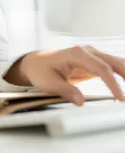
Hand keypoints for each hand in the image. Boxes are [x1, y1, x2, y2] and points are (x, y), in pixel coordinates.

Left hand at [5, 46, 124, 104]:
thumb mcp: (49, 82)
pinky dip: (122, 74)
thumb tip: (80, 101)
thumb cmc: (41, 70)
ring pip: (116, 62)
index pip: (101, 68)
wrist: (36, 63)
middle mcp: (87, 52)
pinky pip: (112, 67)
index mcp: (76, 54)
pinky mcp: (94, 62)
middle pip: (113, 62)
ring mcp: (92, 55)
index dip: (113, 83)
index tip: (121, 98)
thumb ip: (65, 90)